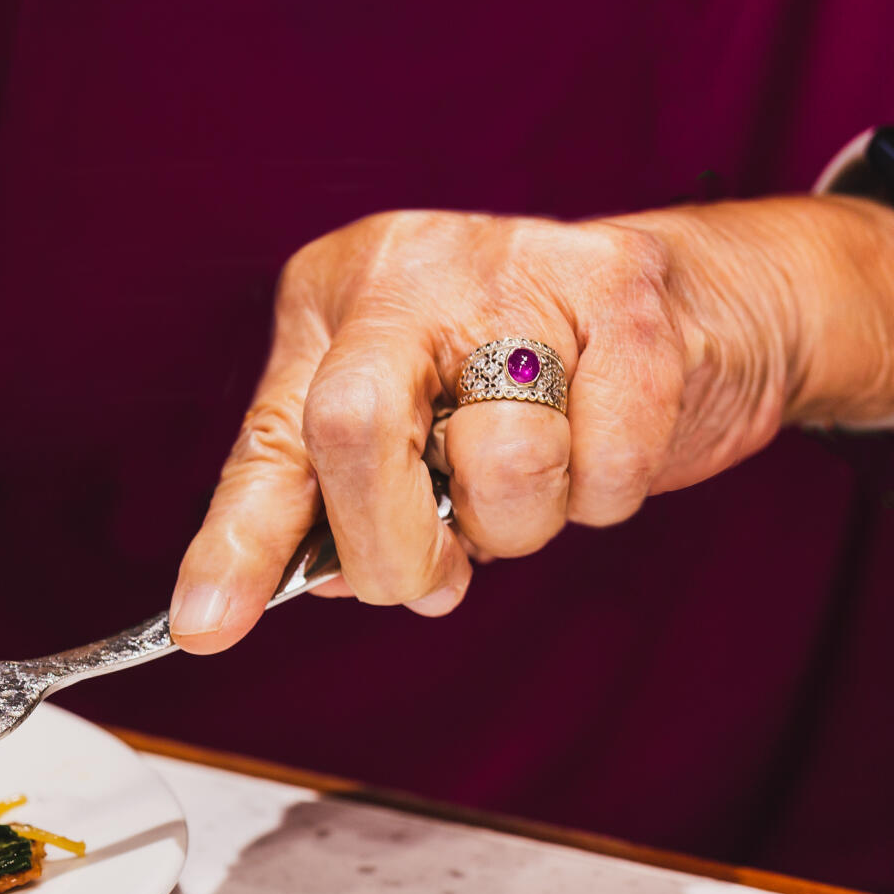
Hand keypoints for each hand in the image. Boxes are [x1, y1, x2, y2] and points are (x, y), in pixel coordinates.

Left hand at [167, 197, 893, 651]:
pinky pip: (609, 459)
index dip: (236, 548)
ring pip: (500, 461)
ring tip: (529, 489)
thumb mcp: (405, 428)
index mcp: (334, 301)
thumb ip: (340, 508)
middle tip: (434, 576)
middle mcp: (410, 266)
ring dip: (520, 527)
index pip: (272, 443)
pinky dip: (607, 494)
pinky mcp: (626, 290)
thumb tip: (298, 594)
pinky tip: (599, 451)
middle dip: (396, 548)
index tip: (203, 629)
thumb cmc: (523, 381)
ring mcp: (519, 263)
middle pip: (357, 429)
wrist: (690, 303)